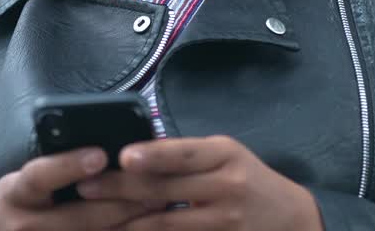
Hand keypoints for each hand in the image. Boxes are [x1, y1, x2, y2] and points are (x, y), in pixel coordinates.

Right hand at [0, 147, 161, 230]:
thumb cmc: (12, 210)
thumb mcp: (19, 186)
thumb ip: (52, 171)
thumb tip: (104, 153)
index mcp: (15, 194)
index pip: (40, 175)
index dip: (69, 165)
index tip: (100, 155)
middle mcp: (26, 225)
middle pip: (80, 215)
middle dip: (123, 201)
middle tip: (157, 187)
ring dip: (129, 224)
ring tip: (159, 208)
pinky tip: (139, 228)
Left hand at [75, 135, 323, 230]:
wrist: (289, 219)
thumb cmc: (247, 179)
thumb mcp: (226, 156)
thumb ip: (189, 156)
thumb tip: (134, 154)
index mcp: (224, 153)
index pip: (184, 152)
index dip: (153, 155)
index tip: (122, 157)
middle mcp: (226, 184)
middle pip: (166, 188)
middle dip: (120, 188)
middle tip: (85, 187)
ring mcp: (224, 219)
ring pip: (165, 222)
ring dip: (125, 220)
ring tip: (94, 217)